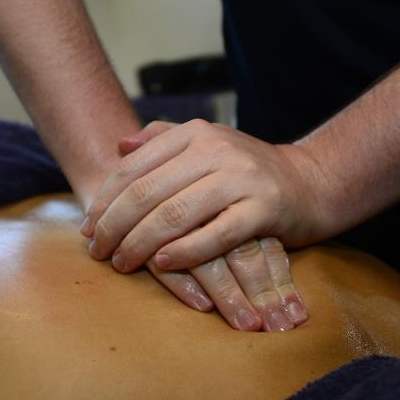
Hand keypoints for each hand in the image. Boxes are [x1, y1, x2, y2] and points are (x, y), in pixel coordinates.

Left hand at [80, 121, 307, 330]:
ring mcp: (241, 178)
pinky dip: (184, 252)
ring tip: (122, 263)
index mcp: (194, 134)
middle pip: (147, 193)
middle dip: (114, 226)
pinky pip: (215, 235)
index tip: (87, 227)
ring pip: (175, 215)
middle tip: (97, 251)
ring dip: (140, 243)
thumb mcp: (206, 143)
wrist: (311, 181)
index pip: (134, 168)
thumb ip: (163, 139)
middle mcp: (215, 150)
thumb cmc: (247, 170)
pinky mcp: (264, 209)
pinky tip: (162, 265)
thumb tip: (121, 146)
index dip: (105, 200)